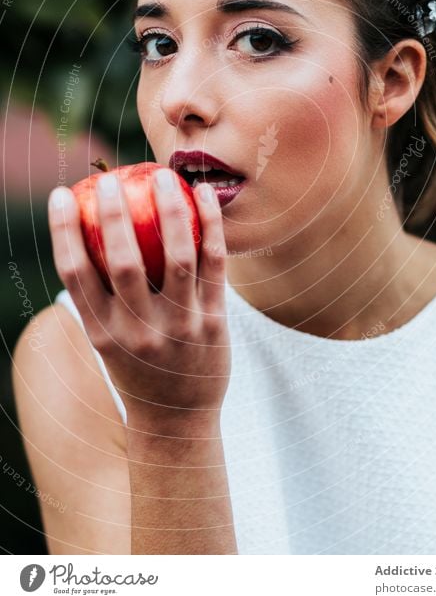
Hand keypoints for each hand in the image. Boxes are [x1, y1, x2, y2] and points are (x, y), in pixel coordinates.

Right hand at [48, 170, 230, 430]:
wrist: (178, 420)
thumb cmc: (137, 365)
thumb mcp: (108, 338)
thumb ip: (98, 293)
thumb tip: (86, 230)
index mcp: (102, 332)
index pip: (75, 274)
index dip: (63, 230)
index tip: (61, 194)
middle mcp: (138, 331)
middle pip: (122, 262)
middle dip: (113, 214)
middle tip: (110, 179)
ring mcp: (179, 327)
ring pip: (174, 257)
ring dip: (169, 210)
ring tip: (163, 176)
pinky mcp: (214, 322)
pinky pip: (214, 265)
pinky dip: (210, 226)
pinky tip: (204, 196)